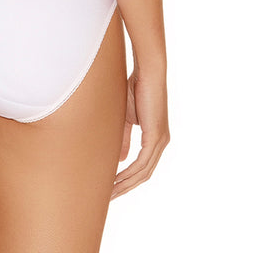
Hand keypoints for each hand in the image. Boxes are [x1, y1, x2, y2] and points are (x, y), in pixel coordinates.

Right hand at [111, 69, 169, 198]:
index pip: (142, 167)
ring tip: (109, 193)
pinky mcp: (156, 137)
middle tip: (108, 198)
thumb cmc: (135, 88)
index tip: (112, 188)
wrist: (146, 72)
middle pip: (144, 175)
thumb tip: (120, 160)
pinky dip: (129, 173)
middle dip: (125, 187)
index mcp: (156, 138)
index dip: (128, 179)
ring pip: (143, 172)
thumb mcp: (126, 118)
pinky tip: (116, 179)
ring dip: (125, 184)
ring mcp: (161, 141)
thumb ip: (124, 139)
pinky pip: (142, 163)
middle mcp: (161, 142)